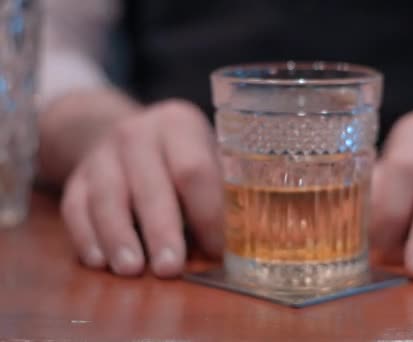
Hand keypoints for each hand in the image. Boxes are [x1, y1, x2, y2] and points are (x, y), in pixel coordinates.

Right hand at [60, 99, 222, 277]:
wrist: (128, 137)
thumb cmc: (181, 157)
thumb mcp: (206, 157)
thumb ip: (220, 191)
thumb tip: (238, 243)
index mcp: (179, 124)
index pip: (194, 171)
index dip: (207, 214)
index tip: (216, 249)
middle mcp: (137, 133)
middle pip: (151, 186)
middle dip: (162, 231)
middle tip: (170, 268)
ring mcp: (102, 154)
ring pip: (108, 198)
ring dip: (119, 237)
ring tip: (132, 270)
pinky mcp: (77, 178)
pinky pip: (75, 208)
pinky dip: (86, 237)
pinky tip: (99, 261)